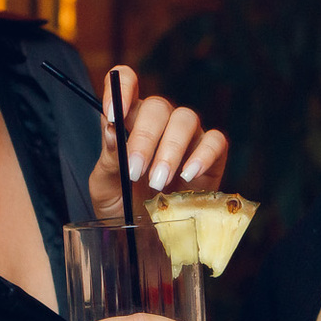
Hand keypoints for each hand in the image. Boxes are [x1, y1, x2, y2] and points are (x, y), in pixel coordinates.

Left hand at [88, 65, 229, 219]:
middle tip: (135, 172)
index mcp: (127, 120)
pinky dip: (203, 155)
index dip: (122, 87)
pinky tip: (188, 176)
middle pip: (157, 106)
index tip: (114, 113)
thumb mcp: (105, 187)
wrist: (147, 239)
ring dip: (171, 149)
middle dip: (145, 139)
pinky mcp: (212, 155)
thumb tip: (112, 130)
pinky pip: (215, 141)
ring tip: (158, 182)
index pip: (127, 81)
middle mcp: (159, 122)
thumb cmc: (123, 206)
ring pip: (186, 119)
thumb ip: (109, 159)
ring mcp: (187, 136)